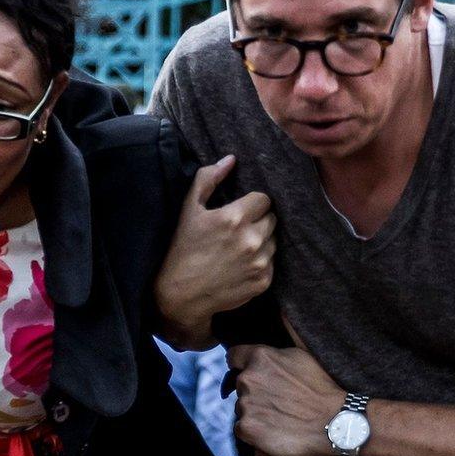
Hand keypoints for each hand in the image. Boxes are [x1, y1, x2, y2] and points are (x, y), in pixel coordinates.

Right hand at [154, 156, 274, 341]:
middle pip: (272, 218)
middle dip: (258, 221)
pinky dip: (260, 262)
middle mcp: (252, 239)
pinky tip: (240, 265)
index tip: (238, 212)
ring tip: (238, 249)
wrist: (181, 295)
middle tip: (237, 230)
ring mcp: (260, 262)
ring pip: (273, 240)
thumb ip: (208, 180)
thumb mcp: (188, 210)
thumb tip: (231, 160)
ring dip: (261, 241)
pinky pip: (271, 262)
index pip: (263, 199)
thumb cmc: (181, 249)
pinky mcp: (264, 281)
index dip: (251, 204)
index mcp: (234, 217)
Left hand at [229, 340, 344, 455]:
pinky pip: (242, 428)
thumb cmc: (326, 388)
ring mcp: (246, 404)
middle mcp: (248, 379)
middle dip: (256, 391)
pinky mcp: (247, 428)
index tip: (255, 374)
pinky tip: (275, 431)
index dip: (243, 365)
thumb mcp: (306, 353)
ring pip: (242, 407)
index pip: (234, 357)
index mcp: (260, 357)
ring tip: (282, 416)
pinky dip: (254, 431)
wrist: (337, 424)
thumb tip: (283, 309)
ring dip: (256, 411)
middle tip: (281, 400)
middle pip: (241, 385)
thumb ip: (289, 333)